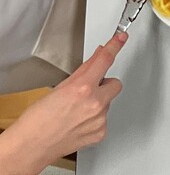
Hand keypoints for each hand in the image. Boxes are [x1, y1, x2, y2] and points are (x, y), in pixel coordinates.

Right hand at [0, 32, 128, 174]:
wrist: (32, 146)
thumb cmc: (37, 120)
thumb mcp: (58, 88)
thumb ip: (82, 72)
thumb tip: (96, 58)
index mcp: (82, 89)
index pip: (104, 61)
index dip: (115, 46)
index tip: (121, 39)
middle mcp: (95, 104)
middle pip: (114, 84)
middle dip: (103, 84)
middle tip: (85, 91)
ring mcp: (100, 120)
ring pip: (108, 102)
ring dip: (97, 103)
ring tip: (74, 111)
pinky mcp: (101, 132)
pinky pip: (104, 119)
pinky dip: (94, 119)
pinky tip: (77, 122)